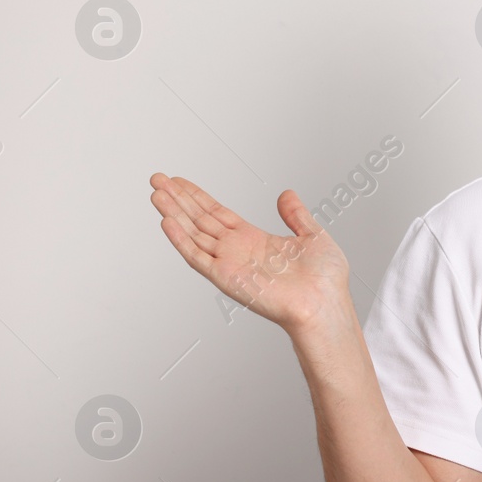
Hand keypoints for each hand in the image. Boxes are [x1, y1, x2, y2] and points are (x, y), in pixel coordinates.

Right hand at [149, 173, 350, 334]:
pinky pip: (197, 257)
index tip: (180, 182)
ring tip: (155, 192)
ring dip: (173, 213)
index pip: (218, 214)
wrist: (325, 303)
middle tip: (158, 178)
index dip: (198, 197)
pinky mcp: (226, 278)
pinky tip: (166, 222)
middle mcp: (238, 251)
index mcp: (255, 241)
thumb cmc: (325, 280)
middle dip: (178, 199)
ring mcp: (230, 264)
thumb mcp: (312, 235)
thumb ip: (295, 215)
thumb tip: (286, 194)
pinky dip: (181, 240)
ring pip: (193, 234)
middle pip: (199, 220)